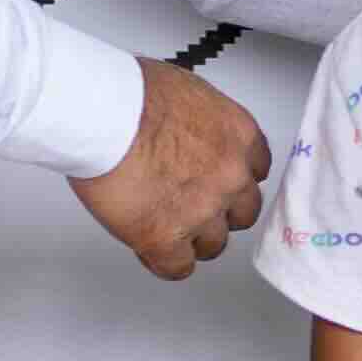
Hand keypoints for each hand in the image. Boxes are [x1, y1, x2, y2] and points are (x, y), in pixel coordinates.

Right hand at [73, 56, 269, 282]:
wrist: (105, 114)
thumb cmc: (132, 94)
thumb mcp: (187, 93)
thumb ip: (200, 124)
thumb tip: (186, 132)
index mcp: (239, 136)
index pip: (256, 170)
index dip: (234, 180)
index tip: (219, 182)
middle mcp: (230, 176)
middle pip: (242, 212)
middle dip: (219, 212)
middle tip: (191, 206)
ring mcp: (202, 211)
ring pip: (213, 244)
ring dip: (192, 239)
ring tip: (166, 227)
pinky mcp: (165, 237)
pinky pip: (178, 267)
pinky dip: (165, 261)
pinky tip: (152, 249)